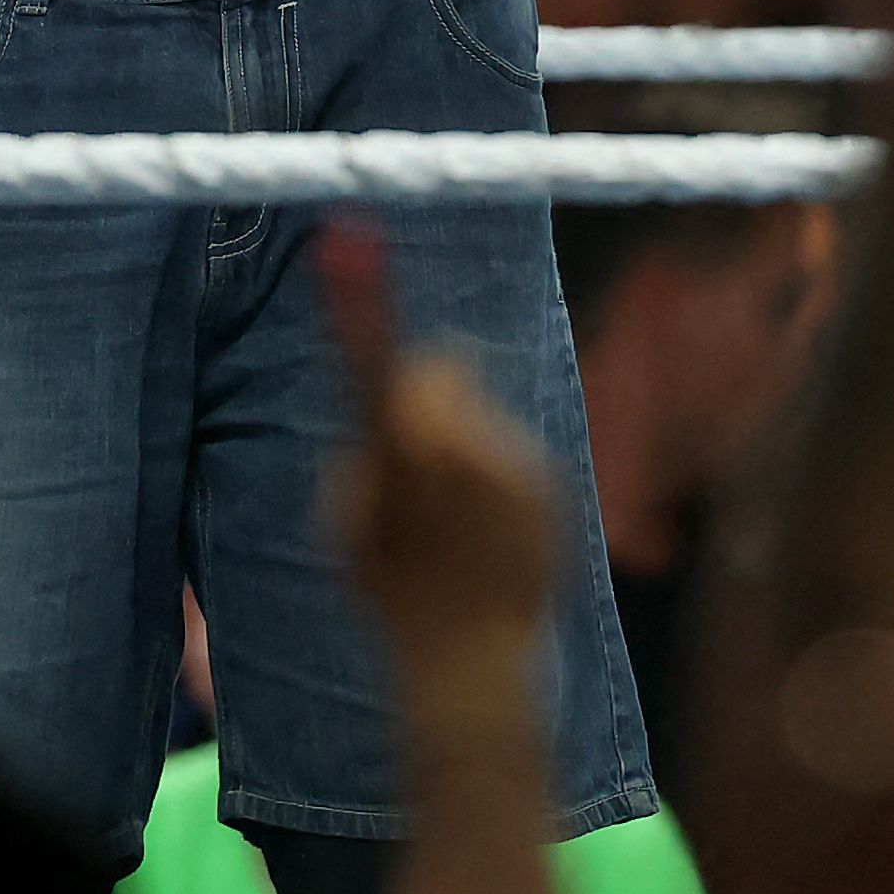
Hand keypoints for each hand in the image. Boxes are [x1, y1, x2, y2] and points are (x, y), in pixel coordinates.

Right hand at [324, 221, 553, 696]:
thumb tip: (388, 417)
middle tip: (410, 456)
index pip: (377, 358)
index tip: (345, 235)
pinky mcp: (548, 481)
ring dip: (462, 440)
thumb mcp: (348, 526)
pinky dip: (497, 471)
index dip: (359, 298)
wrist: (472, 658)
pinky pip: (510, 446)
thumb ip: (364, 456)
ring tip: (455, 514)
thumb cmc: (392, 594)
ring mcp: (511, 463)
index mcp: (399, 453)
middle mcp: (462, 447)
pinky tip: (490, 526)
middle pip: (435, 370)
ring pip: (475, 412)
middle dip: (422, 395)